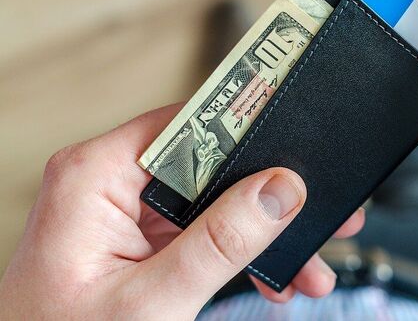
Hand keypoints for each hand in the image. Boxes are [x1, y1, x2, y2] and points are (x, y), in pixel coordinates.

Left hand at [0, 104, 364, 318]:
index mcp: (94, 176)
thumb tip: (279, 189)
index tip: (295, 135)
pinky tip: (272, 276)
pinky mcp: (138, 238)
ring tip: (307, 262)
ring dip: (260, 232)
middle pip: (209, 163)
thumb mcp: (154, 299)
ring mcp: (124, 211)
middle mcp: (108, 182)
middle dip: (267, 195)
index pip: (188, 124)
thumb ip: (220, 241)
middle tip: (316, 208)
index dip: (246, 127)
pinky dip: (237, 251)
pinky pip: (200, 229)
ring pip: (213, 201)